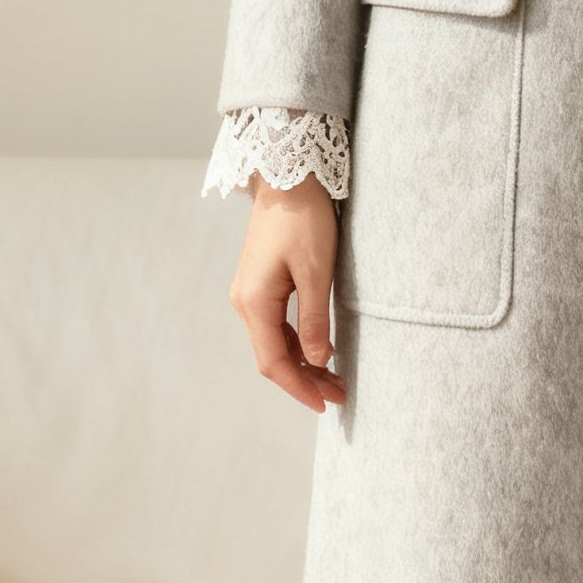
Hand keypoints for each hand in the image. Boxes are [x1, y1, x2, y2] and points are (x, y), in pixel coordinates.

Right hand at [227, 173, 344, 412]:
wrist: (288, 178)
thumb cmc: (304, 219)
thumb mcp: (316, 271)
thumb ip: (314, 319)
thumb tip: (317, 359)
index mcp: (255, 302)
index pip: (274, 362)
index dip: (299, 387)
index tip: (326, 404)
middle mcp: (245, 302)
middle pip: (271, 356)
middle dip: (304, 380)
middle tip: (338, 396)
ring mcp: (249, 294)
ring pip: (273, 343)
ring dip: (301, 364)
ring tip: (333, 380)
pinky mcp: (259, 285)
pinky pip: (275, 326)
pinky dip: (295, 344)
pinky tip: (317, 351)